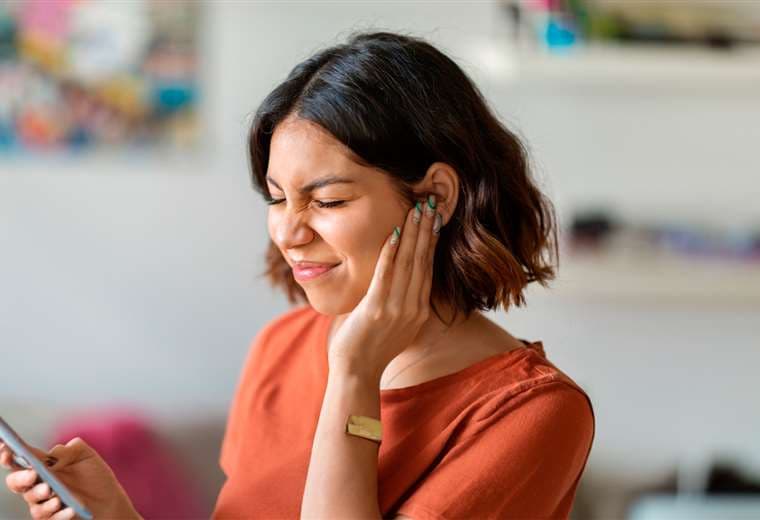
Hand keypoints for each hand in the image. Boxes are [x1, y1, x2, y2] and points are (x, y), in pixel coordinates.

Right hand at [2, 438, 141, 519]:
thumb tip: (55, 453)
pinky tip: (70, 509)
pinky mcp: (54, 518)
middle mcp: (37, 485)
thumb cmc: (94, 475)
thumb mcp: (86, 456)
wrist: (109, 498)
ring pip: (33, 502)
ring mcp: (43, 503)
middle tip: (34, 474)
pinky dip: (60, 513)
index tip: (6, 448)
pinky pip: (51, 518)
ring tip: (53, 492)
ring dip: (40, 496)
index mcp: (40, 467)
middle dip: (22, 478)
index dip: (7, 454)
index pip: (17, 460)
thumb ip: (71, 448)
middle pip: (16, 483)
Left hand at [328, 194, 442, 380]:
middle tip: (431, 204)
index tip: (434, 219)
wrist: (357, 373)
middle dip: (426, 230)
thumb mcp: (393, 324)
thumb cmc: (369, 348)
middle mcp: (412, 308)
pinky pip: (386, 274)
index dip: (431, 241)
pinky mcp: (376, 309)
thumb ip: (398, 302)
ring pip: (408, 263)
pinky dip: (391, 251)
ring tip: (417, 210)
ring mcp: (396, 309)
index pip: (428, 268)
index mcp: (418, 310)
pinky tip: (394, 232)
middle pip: (423, 261)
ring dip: (412, 233)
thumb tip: (394, 281)